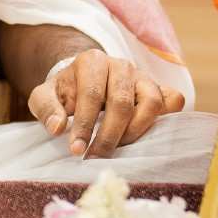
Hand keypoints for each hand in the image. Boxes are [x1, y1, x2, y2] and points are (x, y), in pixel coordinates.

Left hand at [28, 48, 184, 156]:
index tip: (76, 150)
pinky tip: (146, 137)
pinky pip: (173, 101)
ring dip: (135, 131)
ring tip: (118, 148)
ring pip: (151, 102)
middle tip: (96, 157)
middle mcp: (121, 65)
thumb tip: (57, 128)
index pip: (91, 95)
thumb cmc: (65, 93)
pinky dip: (166, 119)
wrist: (83, 82)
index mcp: (91, 61)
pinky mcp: (160, 88)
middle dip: (108, 135)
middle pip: (122, 102)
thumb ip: (46, 109)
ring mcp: (143, 76)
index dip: (84, 125)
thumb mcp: (44, 96)